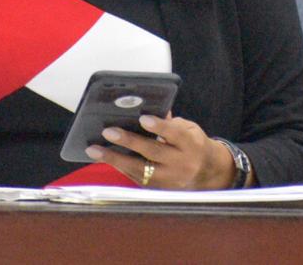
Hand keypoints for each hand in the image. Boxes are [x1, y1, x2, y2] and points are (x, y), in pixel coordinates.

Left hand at [84, 114, 238, 189]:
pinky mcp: (160, 190)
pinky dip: (119, 167)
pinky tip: (104, 158)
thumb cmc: (192, 144)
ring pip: (140, 170)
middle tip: (108, 131)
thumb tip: (146, 111)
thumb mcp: (189, 129)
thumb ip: (169, 122)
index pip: (175, 134)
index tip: (143, 118)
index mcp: (191, 144)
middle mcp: (181, 163)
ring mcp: (170, 179)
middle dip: (129, 142)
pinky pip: (137, 179)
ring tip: (94, 150)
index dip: (159, 127)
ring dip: (115, 159)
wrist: (208, 173)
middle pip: (153, 152)